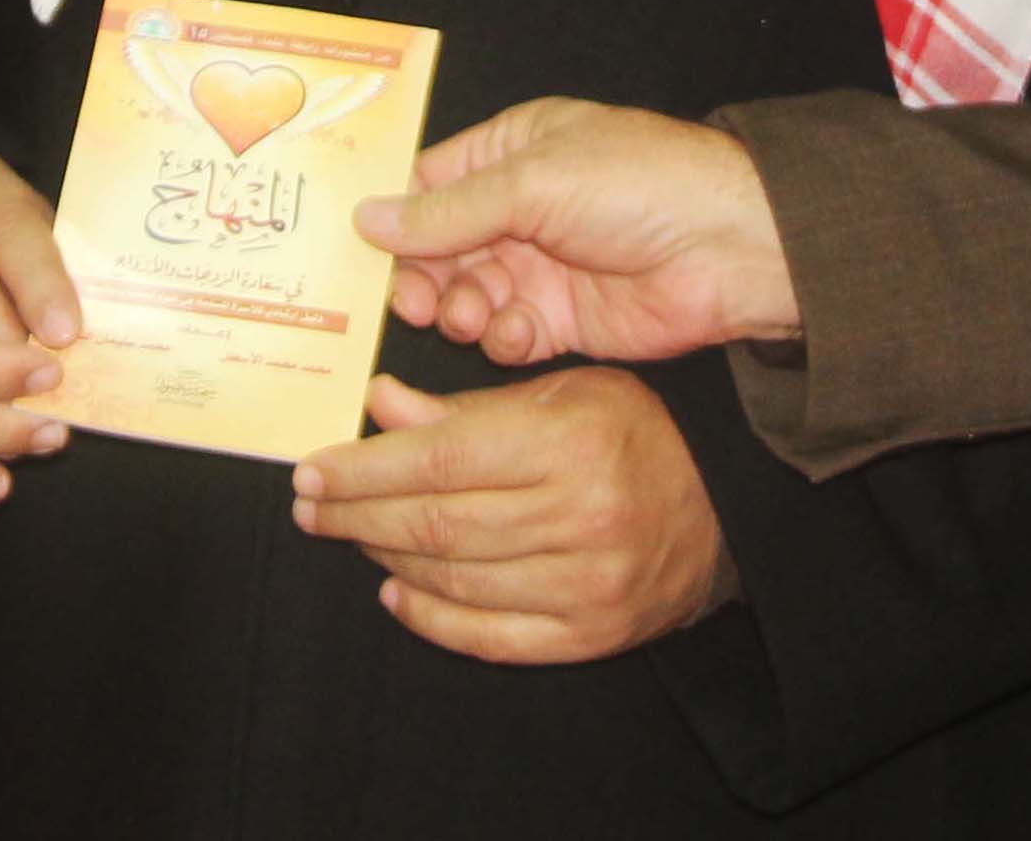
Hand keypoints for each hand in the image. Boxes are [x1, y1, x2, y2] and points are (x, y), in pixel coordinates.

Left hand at [292, 369, 727, 663]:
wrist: (721, 511)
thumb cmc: (632, 435)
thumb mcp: (557, 394)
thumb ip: (465, 406)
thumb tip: (378, 404)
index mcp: (570, 442)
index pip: (439, 460)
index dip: (364, 470)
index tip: (312, 471)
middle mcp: (580, 517)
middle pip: (436, 524)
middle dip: (356, 515)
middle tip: (308, 506)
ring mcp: (586, 586)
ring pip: (453, 579)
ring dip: (385, 557)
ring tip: (348, 534)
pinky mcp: (588, 636)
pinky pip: (487, 635)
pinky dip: (429, 616)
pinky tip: (394, 589)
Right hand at [356, 100, 798, 365]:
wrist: (731, 250)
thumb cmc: (640, 185)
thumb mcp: (534, 182)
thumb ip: (448, 210)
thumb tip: (366, 218)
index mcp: (511, 151)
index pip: (427, 183)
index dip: (391, 217)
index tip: (355, 252)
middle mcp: (518, 208)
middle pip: (435, 249)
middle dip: (419, 276)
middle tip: (416, 300)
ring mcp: (539, 266)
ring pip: (463, 295)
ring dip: (458, 309)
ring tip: (475, 313)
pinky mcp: (561, 320)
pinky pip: (504, 336)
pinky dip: (500, 339)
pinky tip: (518, 332)